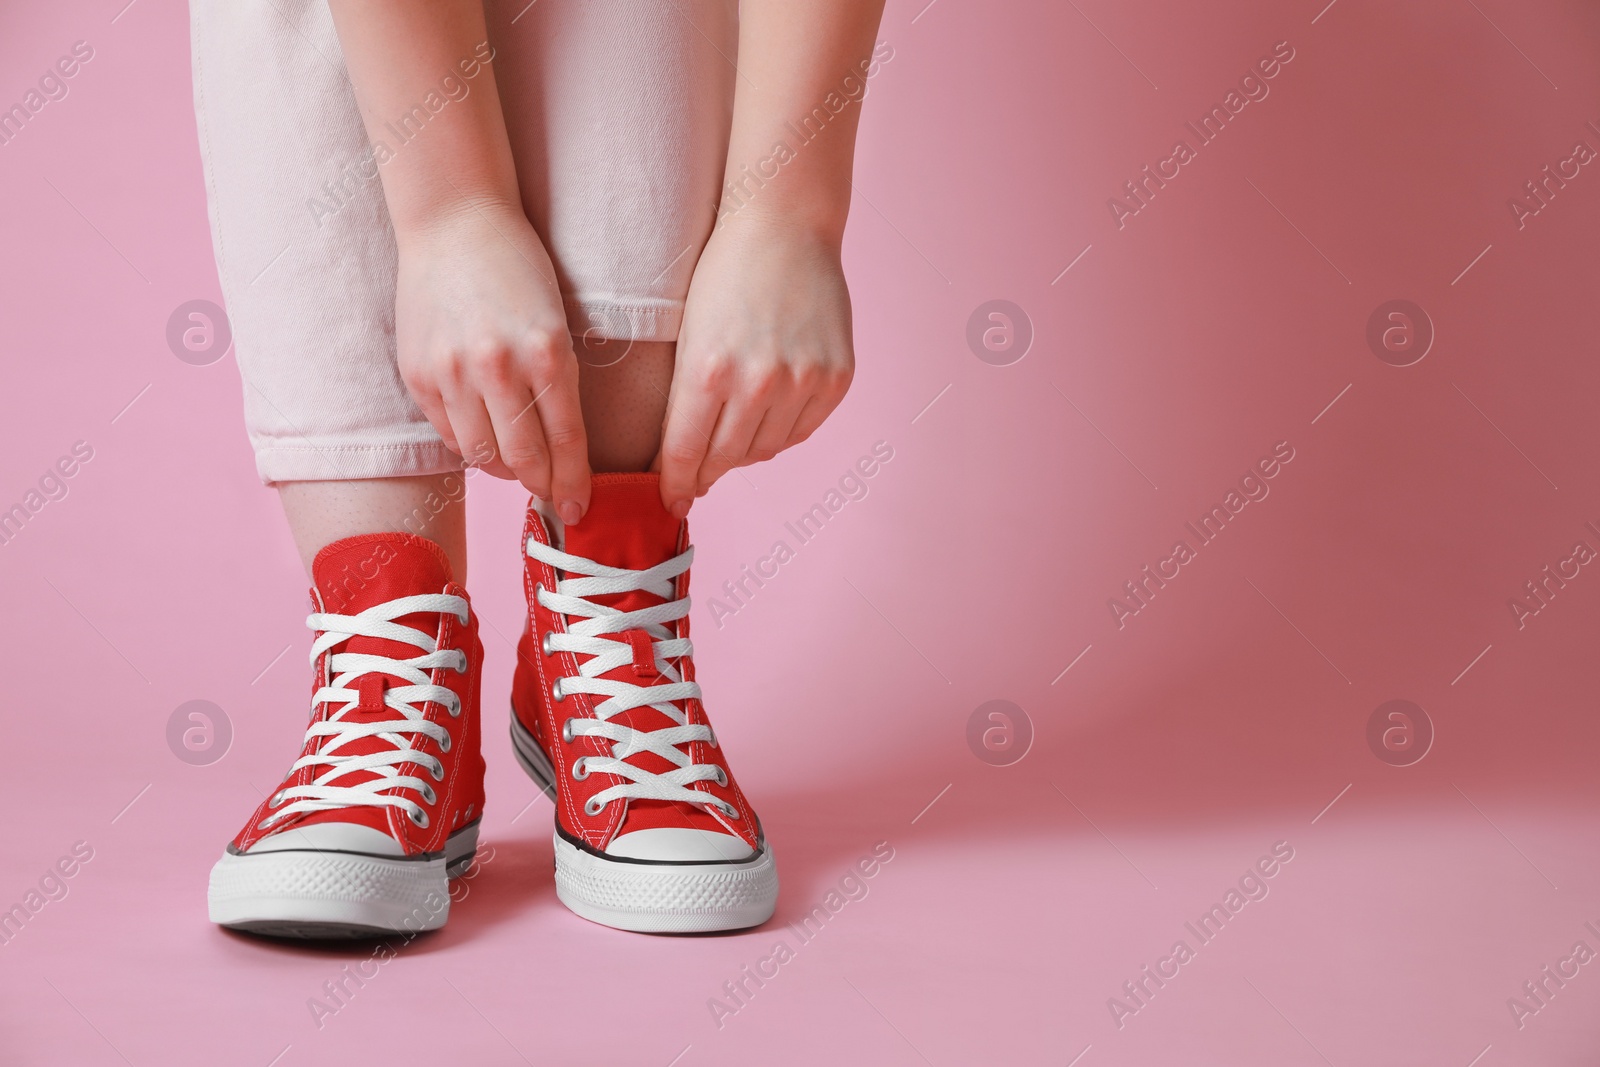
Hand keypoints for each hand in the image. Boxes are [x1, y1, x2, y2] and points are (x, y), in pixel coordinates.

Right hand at [394, 199, 589, 523]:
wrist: (454, 221)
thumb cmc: (517, 268)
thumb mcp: (556, 322)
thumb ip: (557, 382)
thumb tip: (560, 451)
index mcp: (546, 352)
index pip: (566, 441)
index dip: (574, 482)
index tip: (580, 506)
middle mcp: (498, 367)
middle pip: (524, 459)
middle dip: (543, 485)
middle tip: (553, 496)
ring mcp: (452, 372)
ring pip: (482, 456)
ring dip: (505, 470)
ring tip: (519, 466)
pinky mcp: (418, 374)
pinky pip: (449, 434)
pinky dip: (470, 445)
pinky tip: (484, 437)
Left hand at [658, 215, 854, 516]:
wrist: (784, 228)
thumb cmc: (724, 275)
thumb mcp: (688, 336)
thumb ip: (686, 401)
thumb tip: (687, 462)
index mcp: (707, 370)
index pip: (684, 453)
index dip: (674, 484)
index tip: (670, 501)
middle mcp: (757, 382)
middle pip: (724, 459)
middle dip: (704, 474)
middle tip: (694, 481)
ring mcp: (802, 381)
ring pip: (764, 450)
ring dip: (743, 452)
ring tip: (731, 438)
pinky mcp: (835, 379)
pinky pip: (801, 431)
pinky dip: (780, 433)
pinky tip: (767, 416)